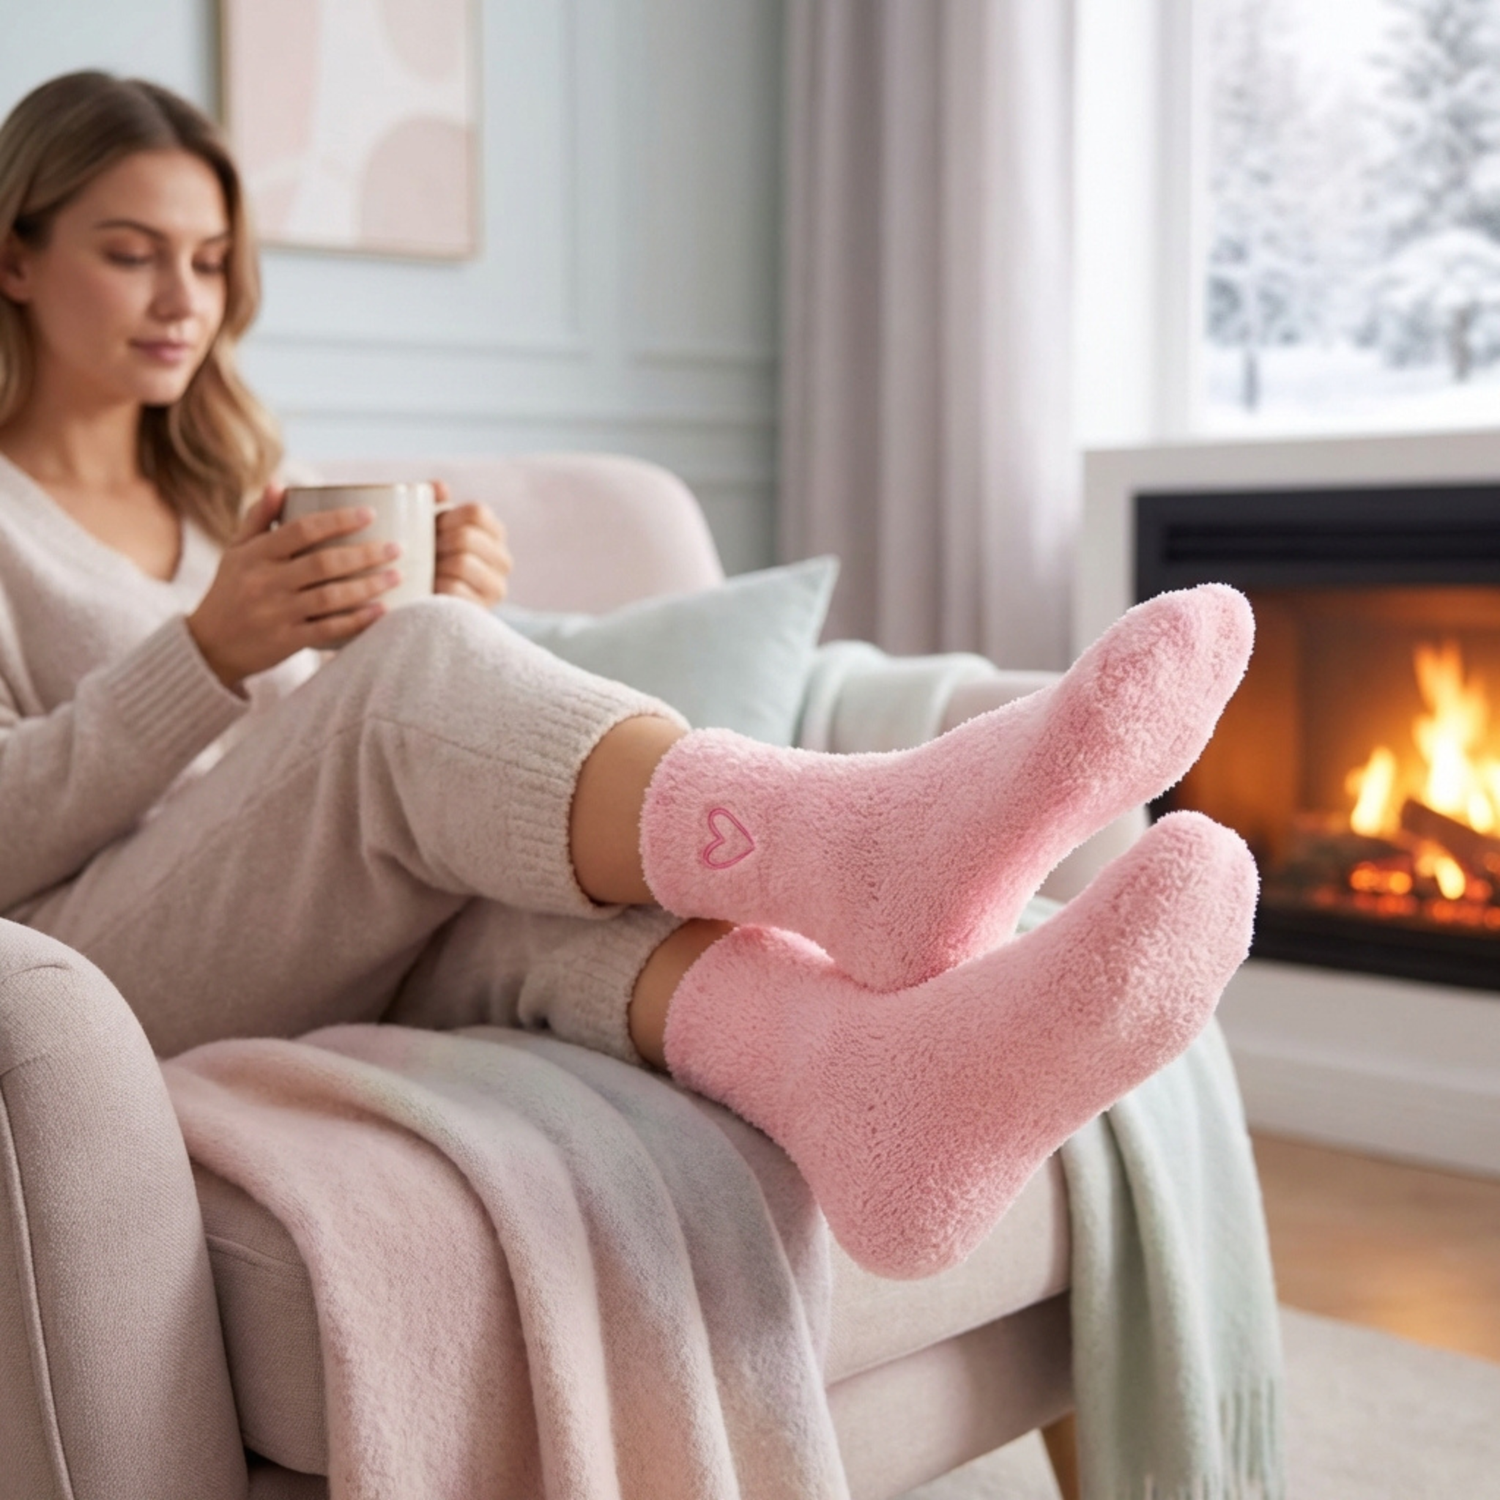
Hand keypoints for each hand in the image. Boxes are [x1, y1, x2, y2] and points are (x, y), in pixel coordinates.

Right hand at [187, 485, 403, 687]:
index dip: (338, 520)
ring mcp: (276, 614)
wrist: (208, 647)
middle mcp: (265, 582)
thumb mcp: (236, 552)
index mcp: (255, 555)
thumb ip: (258, 519)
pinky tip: (382, 610)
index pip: (301, 530)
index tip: (370, 513)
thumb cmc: (229, 592)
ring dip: (368, 586)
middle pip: (322, 563)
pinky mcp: (286, 642)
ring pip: (330, 597)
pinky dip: (356, 620)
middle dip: (364, 554)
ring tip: (397, 575)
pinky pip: (328, 629)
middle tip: (396, 547)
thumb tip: (279, 484)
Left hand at [434, 482, 511, 606]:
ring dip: (436, 566)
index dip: (448, 516)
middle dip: (438, 543)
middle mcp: (503, 559)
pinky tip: (429, 589)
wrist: (432, 606)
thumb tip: (439, 486)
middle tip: (424, 553)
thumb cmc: (433, 559)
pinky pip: (455, 590)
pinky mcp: (484, 610)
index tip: (431, 527)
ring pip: (462, 563)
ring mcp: (497, 587)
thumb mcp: (434, 529)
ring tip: (425, 572)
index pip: (476, 512)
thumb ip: (434, 503)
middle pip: (466, 537)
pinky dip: (437, 587)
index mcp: (495, 533)